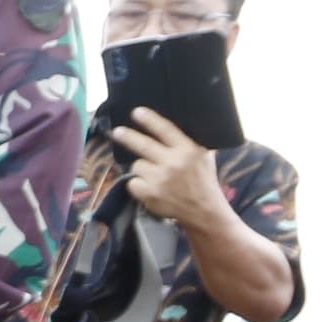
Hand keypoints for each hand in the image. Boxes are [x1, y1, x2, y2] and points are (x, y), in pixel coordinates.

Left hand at [112, 107, 225, 232]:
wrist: (203, 209)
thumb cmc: (202, 179)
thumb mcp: (204, 155)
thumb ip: (189, 142)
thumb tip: (169, 127)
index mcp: (188, 149)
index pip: (166, 130)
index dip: (150, 120)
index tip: (136, 112)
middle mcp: (173, 163)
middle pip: (144, 146)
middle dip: (128, 137)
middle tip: (117, 131)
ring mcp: (160, 180)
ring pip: (137, 165)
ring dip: (141, 168)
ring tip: (155, 174)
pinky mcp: (149, 195)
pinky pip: (132, 183)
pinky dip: (138, 184)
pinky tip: (150, 187)